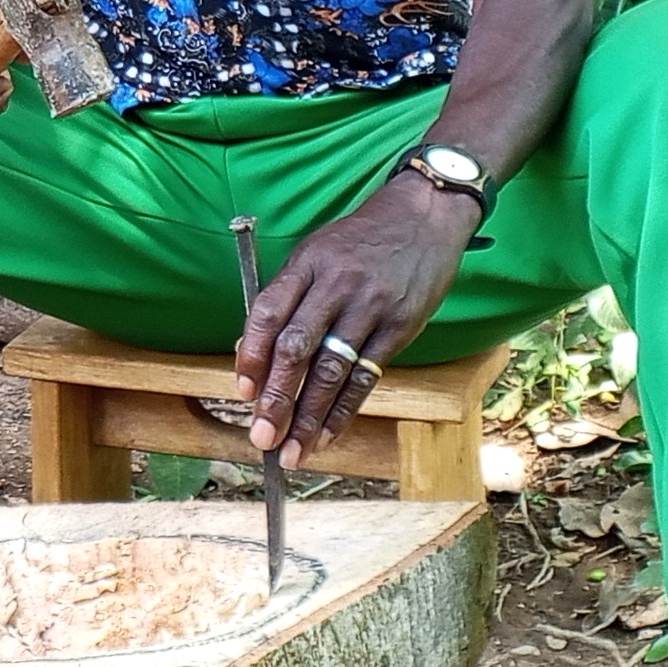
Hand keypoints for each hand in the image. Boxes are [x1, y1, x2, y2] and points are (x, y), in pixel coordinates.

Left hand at [238, 175, 481, 457]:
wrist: (424, 217)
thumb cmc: (360, 240)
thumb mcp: (316, 252)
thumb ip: (287, 297)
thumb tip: (251, 351)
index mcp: (307, 265)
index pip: (268, 313)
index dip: (251, 355)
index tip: (243, 391)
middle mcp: (336, 286)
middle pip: (297, 349)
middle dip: (277, 398)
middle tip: (261, 437)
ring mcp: (370, 307)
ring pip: (332, 371)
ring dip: (309, 416)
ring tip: (292, 450)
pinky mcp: (400, 327)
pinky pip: (366, 377)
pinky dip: (344, 410)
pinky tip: (327, 434)